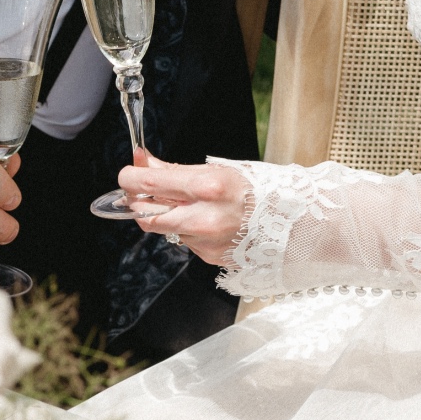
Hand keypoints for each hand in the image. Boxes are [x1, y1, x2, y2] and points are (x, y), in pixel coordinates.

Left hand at [119, 150, 251, 266]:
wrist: (293, 224)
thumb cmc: (258, 191)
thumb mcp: (219, 170)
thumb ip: (176, 170)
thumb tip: (142, 162)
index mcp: (208, 186)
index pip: (149, 184)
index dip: (129, 178)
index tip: (128, 173)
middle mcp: (204, 217)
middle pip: (145, 213)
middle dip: (136, 201)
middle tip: (139, 190)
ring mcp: (205, 241)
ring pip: (164, 228)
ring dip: (167, 215)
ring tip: (191, 204)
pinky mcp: (208, 257)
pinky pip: (184, 240)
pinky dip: (187, 229)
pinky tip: (208, 222)